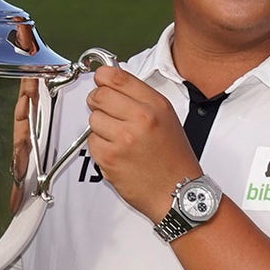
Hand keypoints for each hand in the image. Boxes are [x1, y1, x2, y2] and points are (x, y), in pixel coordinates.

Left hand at [85, 66, 200, 221]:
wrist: (177, 193)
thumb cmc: (174, 159)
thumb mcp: (167, 119)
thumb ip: (141, 99)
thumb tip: (113, 84)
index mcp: (156, 105)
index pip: (117, 77)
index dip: (102, 76)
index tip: (100, 80)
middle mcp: (141, 118)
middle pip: (99, 95)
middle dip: (98, 102)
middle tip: (106, 112)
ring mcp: (123, 138)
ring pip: (92, 119)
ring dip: (100, 127)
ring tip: (118, 138)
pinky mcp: (109, 157)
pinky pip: (91, 142)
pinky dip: (100, 147)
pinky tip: (117, 153)